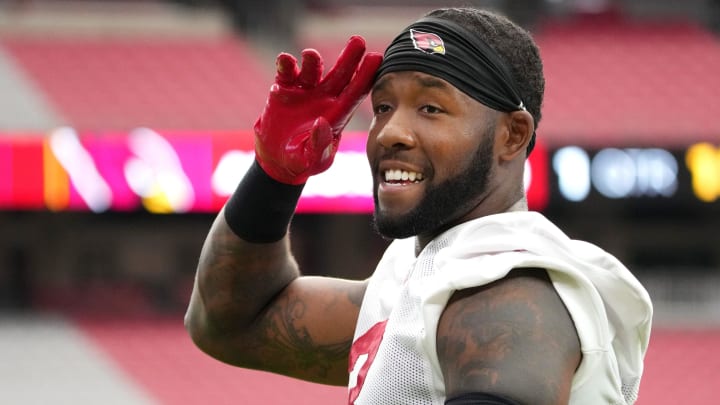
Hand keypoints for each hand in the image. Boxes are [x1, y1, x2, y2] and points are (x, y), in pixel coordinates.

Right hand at [254, 36, 382, 184]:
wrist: (276, 160)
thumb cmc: (300, 162)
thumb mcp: (311, 160)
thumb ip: (318, 145)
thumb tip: (321, 123)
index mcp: (337, 115)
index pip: (355, 92)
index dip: (366, 76)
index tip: (377, 58)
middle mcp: (324, 99)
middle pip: (340, 74)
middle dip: (349, 58)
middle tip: (357, 41)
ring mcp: (304, 92)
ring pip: (313, 70)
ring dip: (313, 61)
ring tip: (310, 55)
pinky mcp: (284, 90)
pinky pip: (286, 73)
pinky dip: (285, 65)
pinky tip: (286, 60)